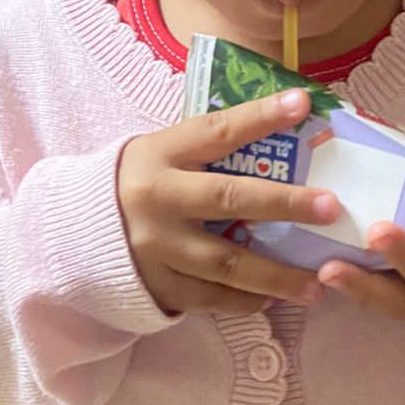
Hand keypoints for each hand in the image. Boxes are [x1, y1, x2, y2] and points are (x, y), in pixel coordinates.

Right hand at [119, 89, 340, 316]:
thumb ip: (209, 147)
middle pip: (230, 199)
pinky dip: (244, 300)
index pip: (217, 131)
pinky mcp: (156, 283)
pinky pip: (209, 297)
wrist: (73, 231)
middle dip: (285, 204)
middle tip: (331, 208)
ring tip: (319, 283)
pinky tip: (274, 298)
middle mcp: (159, 198)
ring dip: (277, 274)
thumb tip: (282, 124)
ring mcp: (157, 246)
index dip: (259, 117)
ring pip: (226, 262)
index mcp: (161, 154)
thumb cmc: (137, 182)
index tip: (302, 103)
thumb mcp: (161, 153)